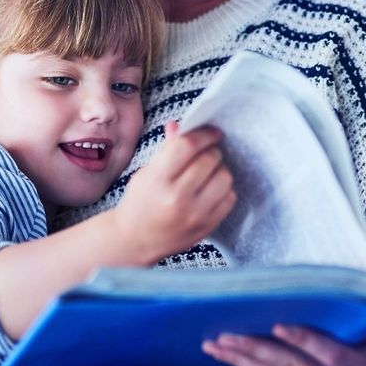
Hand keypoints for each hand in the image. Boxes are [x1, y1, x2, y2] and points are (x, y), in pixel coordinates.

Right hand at [112, 122, 235, 263]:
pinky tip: (211, 190)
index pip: (187, 146)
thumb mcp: (147, 172)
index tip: (211, 132)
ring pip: (224, 177)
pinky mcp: (207, 226)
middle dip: (211, 151)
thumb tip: (180, 125)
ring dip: (219, 169)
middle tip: (205, 154)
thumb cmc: (139, 203)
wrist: (136, 240)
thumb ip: (167, 149)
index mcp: (157, 180)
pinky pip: (230, 198)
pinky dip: (224, 189)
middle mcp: (177, 198)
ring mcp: (195, 214)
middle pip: (209, 159)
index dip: (203, 134)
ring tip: (208, 173)